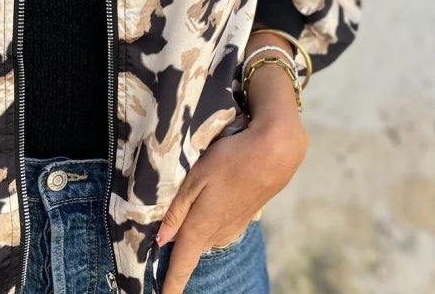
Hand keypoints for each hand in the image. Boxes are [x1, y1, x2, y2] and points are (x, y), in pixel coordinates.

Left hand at [155, 32, 308, 293]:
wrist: (274, 153)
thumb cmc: (230, 161)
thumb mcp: (195, 179)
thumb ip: (177, 210)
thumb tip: (162, 240)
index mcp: (202, 226)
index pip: (182, 265)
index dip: (170, 286)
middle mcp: (218, 233)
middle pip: (192, 252)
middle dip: (178, 258)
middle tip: (160, 259)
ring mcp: (234, 226)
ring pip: (205, 238)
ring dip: (194, 236)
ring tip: (181, 227)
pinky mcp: (244, 217)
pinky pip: (219, 228)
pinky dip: (208, 225)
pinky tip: (207, 209)